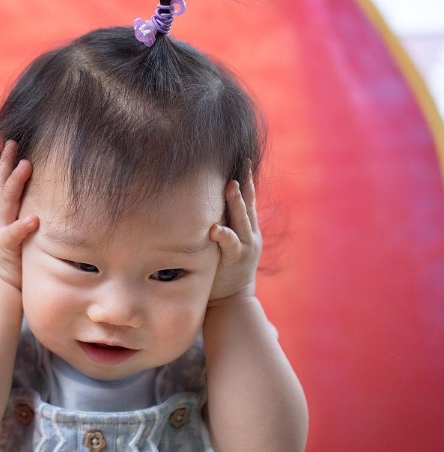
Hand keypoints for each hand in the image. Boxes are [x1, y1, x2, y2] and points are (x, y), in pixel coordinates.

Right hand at [0, 140, 38, 290]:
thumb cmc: (8, 257)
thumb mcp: (8, 228)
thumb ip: (15, 212)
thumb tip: (28, 197)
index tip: (3, 142)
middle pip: (1, 183)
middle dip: (6, 162)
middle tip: (12, 142)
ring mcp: (0, 229)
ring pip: (7, 201)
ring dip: (16, 182)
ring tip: (27, 165)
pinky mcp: (6, 246)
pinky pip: (14, 234)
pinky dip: (23, 225)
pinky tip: (34, 218)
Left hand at [209, 168, 261, 301]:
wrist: (233, 300)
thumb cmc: (223, 270)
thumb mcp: (225, 243)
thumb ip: (223, 225)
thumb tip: (209, 206)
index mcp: (247, 228)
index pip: (247, 200)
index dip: (246, 180)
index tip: (243, 160)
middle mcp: (250, 234)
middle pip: (248, 204)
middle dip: (245, 183)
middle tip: (242, 162)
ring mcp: (246, 246)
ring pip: (241, 220)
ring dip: (236, 202)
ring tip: (230, 185)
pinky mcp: (237, 260)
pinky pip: (230, 245)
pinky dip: (224, 235)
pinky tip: (215, 228)